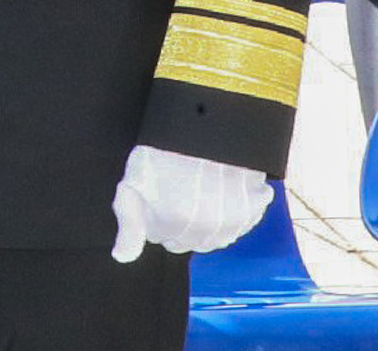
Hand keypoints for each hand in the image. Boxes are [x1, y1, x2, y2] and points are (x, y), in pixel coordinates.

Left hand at [109, 145, 269, 262]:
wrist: (206, 120)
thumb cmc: (164, 151)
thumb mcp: (133, 183)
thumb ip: (129, 225)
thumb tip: (121, 257)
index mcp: (177, 228)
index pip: (168, 241)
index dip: (162, 218)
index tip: (162, 195)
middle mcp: (209, 232)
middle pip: (193, 239)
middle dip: (185, 220)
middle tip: (182, 186)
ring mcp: (235, 222)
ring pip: (218, 232)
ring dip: (211, 216)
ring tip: (202, 184)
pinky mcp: (256, 208)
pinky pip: (243, 220)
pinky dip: (235, 208)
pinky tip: (223, 185)